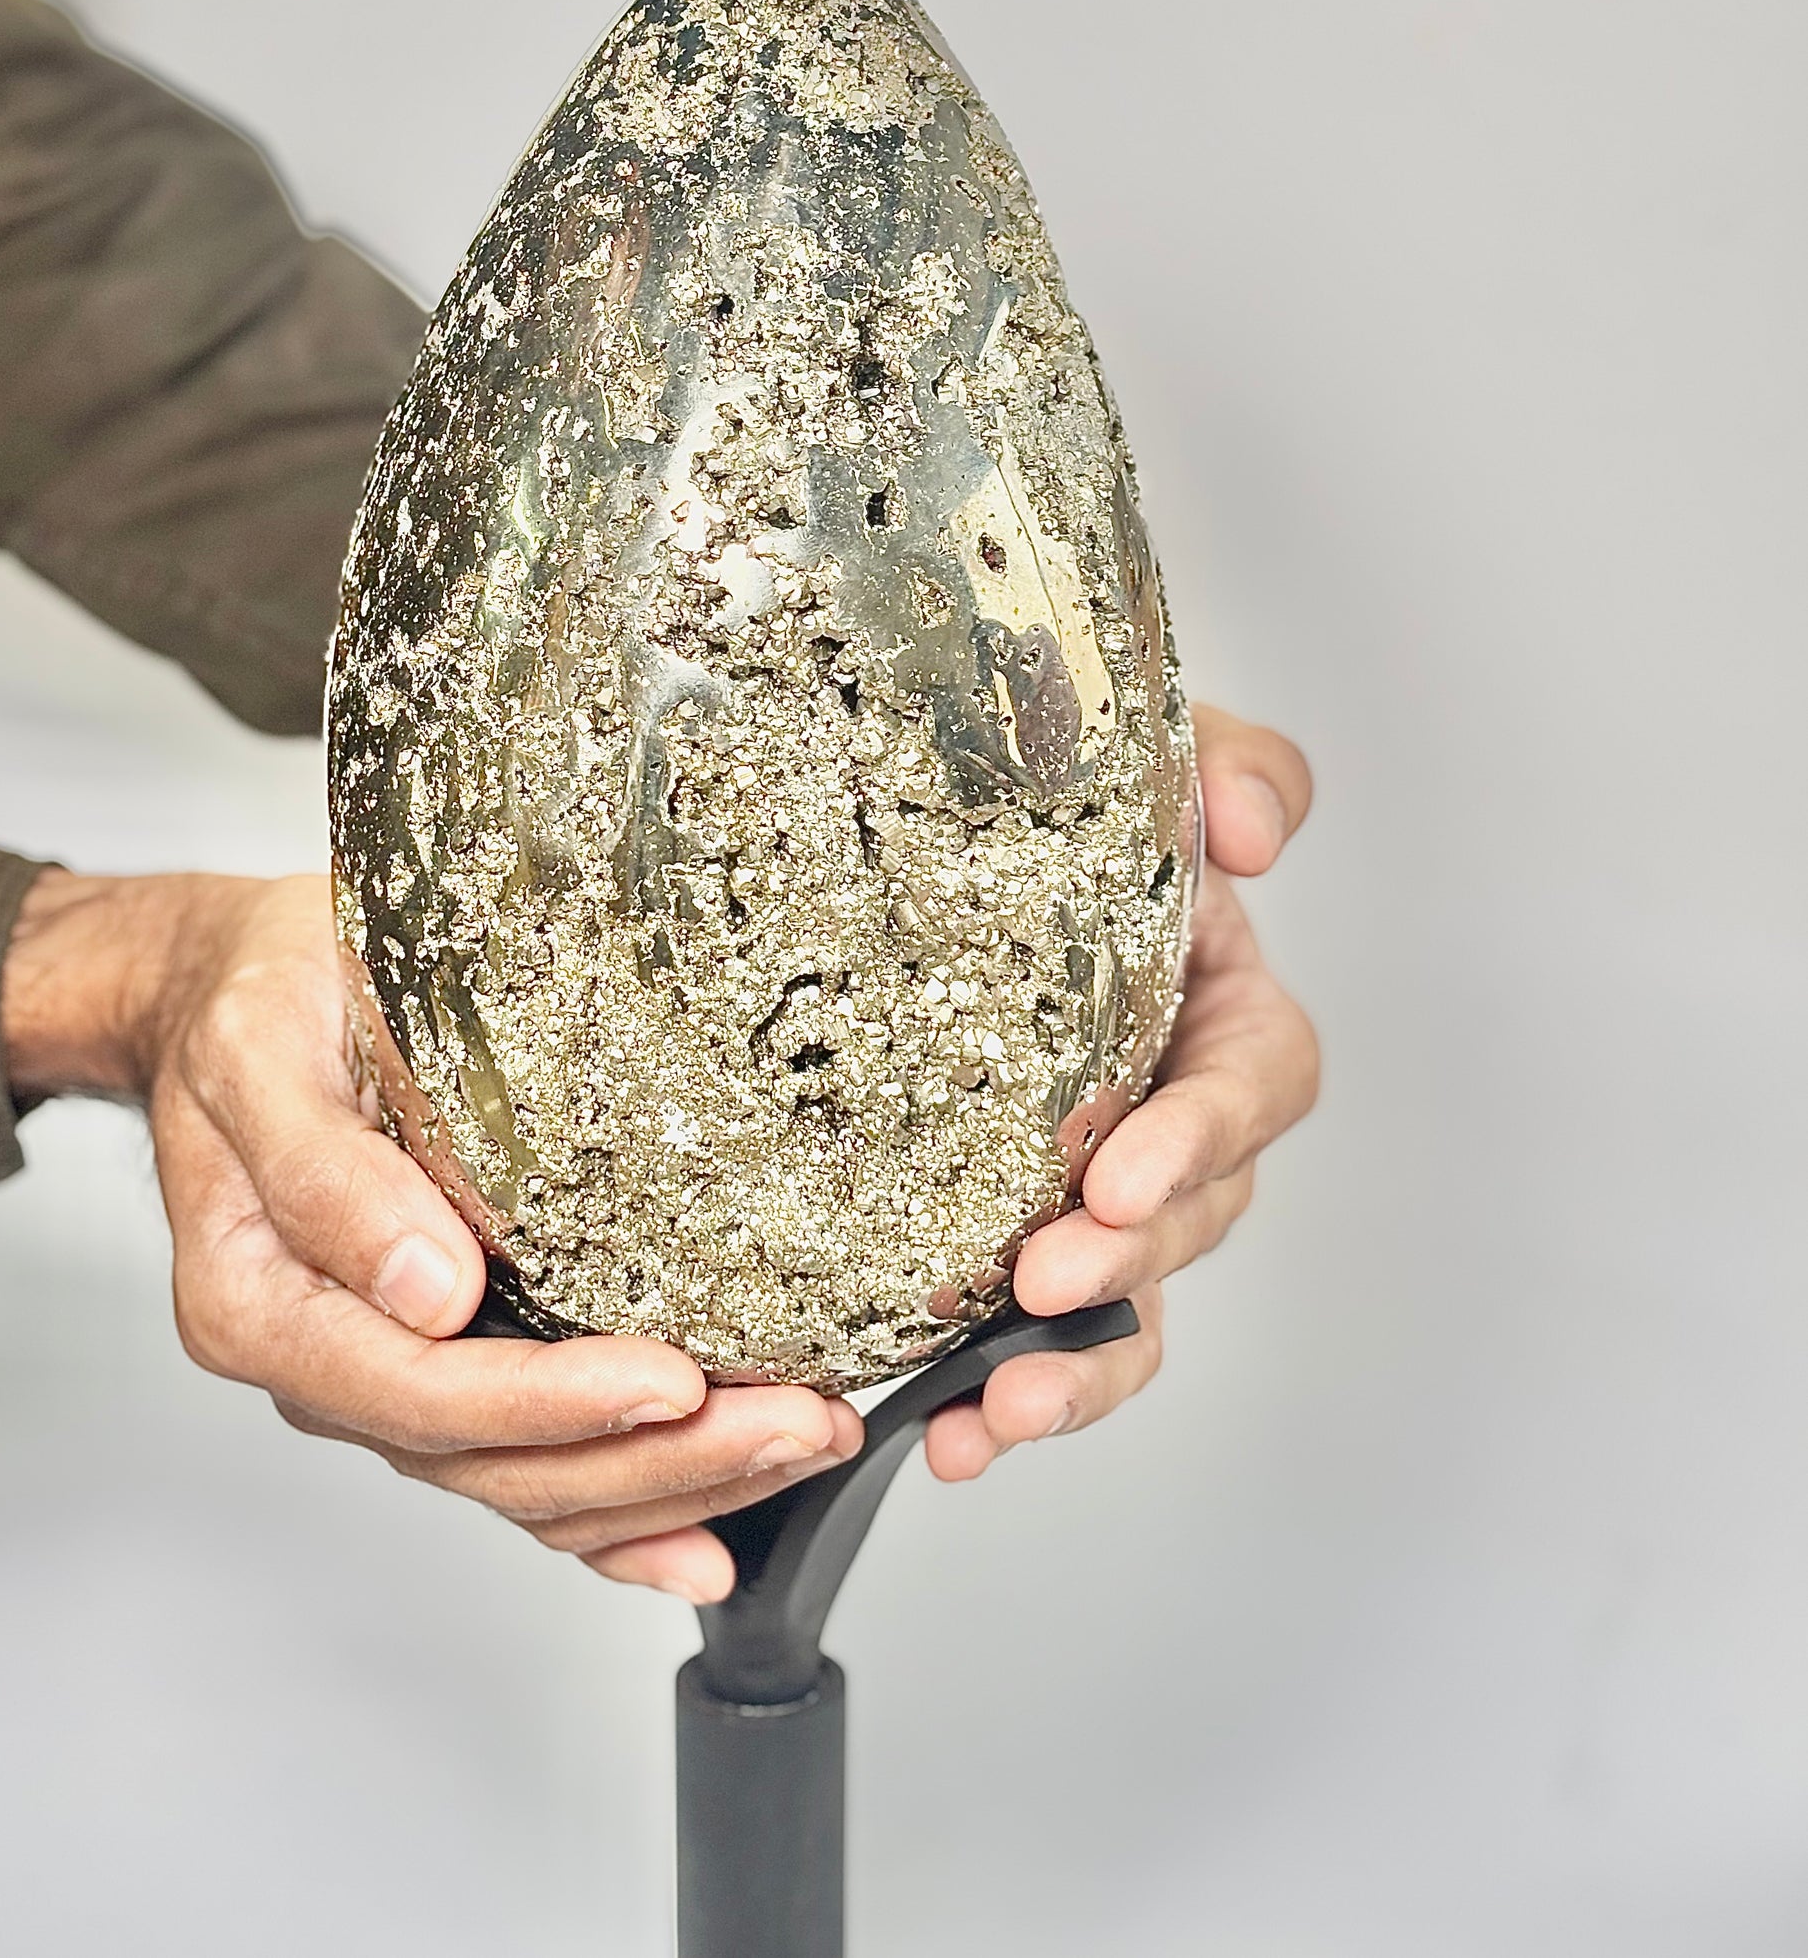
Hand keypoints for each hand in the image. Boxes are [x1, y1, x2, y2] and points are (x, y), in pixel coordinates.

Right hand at [1, 871, 859, 1601]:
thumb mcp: (260, 1054)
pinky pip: (533, 1467)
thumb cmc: (252, 1001)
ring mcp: (388, 1373)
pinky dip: (623, 1517)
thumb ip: (324, 1175)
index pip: (421, 1393)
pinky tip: (706, 1541)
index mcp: (264, 1306)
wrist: (228, 987)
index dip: (553, 1405)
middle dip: (657, 1459)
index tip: (670, 1385)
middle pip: (495, 1460)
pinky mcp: (446, 1361)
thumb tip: (425, 1288)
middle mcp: (328, 1361)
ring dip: (674, 1482)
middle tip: (795, 1422)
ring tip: (798, 1444)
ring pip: (532, 1480)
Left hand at [920, 704, 1317, 1482]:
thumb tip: (1249, 834)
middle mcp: (1173, 1111)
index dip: (1200, 1137)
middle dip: (1126, 1263)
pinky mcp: (1008, 1241)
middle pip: (1194, 1216)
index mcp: (1219, 1001)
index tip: (1119, 1175)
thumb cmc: (1049, 786)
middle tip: (1040, 1281)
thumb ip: (1227, 763)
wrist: (926, 809)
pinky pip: (1034, 1339)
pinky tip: (937, 1436)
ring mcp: (1096, 1188)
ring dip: (1075, 1369)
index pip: (1257, 1084)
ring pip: (1128, 1306)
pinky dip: (997, 1396)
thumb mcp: (1142, 747)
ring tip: (991, 1410)